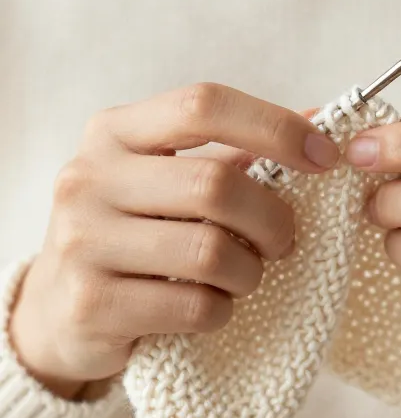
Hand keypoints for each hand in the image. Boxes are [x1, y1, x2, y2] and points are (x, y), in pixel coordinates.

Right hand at [10, 83, 338, 398]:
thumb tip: (319, 116)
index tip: (324, 157)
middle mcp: (88, 178)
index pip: (203, 105)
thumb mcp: (168, 179)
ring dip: (248, 273)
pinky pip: (193, 307)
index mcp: (113, 132)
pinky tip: (209, 308)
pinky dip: (220, 311)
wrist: (59, 309)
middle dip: (271, 219)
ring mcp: (83, 241)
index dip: (275, 127)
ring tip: (241, 277)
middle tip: (283, 241)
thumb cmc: (132, 235)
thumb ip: (236, 150)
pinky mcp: (91, 303)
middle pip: (214, 184)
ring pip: (210, 252)